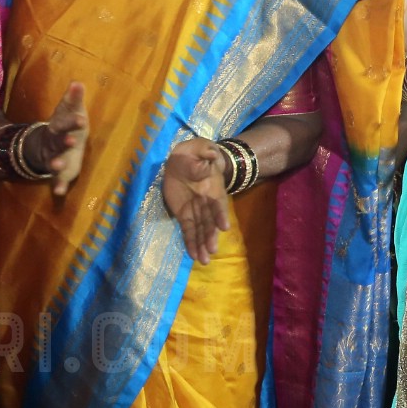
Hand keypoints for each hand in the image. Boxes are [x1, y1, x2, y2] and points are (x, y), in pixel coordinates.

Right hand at [29, 82, 88, 197]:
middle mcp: (55, 143)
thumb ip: (74, 99)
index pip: (65, 122)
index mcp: (60, 127)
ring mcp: (55, 158)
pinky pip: (56, 180)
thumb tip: (77, 82)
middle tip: (71, 139)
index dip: (72, 121)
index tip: (83, 119)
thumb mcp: (69, 111)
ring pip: (53, 161)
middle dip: (63, 140)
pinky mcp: (59, 173)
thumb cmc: (65, 125)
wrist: (46, 145)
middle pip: (58, 141)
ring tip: (58, 165)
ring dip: (56, 162)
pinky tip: (59, 192)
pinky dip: (57, 186)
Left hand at [162, 139, 229, 264]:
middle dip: (210, 236)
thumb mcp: (199, 147)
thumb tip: (211, 155)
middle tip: (212, 251)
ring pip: (200, 230)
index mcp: (212, 186)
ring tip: (204, 260)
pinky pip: (188, 230)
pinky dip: (190, 243)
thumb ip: (205, 151)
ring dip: (201, 244)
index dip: (220, 214)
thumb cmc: (194, 152)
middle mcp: (206, 202)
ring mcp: (195, 210)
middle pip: (209, 221)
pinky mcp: (183, 214)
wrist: (185, 159)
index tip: (223, 227)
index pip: (217, 202)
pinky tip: (194, 255)